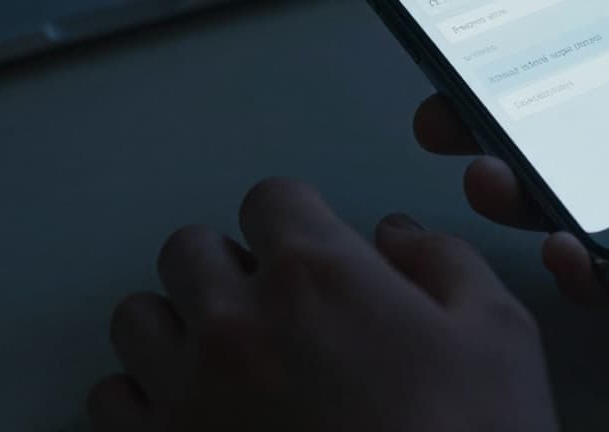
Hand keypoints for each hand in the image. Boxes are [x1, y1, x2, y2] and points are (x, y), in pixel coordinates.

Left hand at [87, 179, 556, 430]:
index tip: (314, 255)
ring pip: (138, 318)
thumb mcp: (499, 336)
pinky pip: (109, 399)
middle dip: (231, 268)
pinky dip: (144, 398)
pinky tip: (194, 415)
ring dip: (178, 326)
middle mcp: (235, 322)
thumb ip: (445, 261)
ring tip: (225, 361)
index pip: (271, 199)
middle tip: (274, 310)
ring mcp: (185, 395)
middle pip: (190, 250)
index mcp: (317, 275)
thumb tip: (396, 236)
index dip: (299, 223)